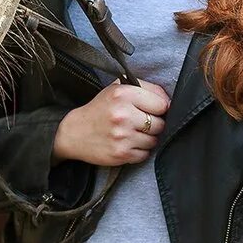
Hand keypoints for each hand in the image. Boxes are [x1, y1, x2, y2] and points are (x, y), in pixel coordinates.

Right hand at [52, 80, 169, 165]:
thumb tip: (168, 100)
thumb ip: (143, 89)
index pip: (162, 103)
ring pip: (155, 140)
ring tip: (133, 132)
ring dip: (148, 138)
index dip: (159, 107)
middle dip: (154, 123)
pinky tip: (128, 143)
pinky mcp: (122, 153)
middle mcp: (123, 114)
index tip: (152, 109)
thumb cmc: (100, 109)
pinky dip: (140, 150)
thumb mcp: (117, 89)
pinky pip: (145, 154)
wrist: (74, 132)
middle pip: (160, 123)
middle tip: (141, 122)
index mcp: (123, 94)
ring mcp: (123, 135)